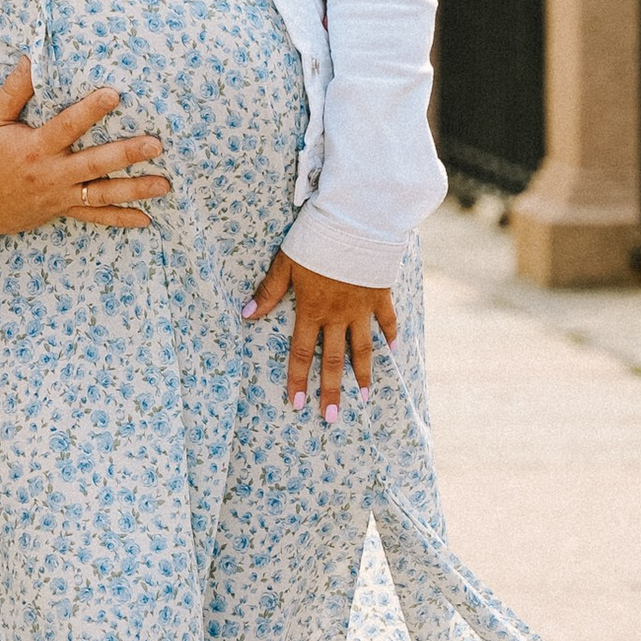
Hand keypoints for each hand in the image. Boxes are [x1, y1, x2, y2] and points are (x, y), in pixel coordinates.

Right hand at [0, 63, 168, 243]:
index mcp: (35, 147)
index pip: (67, 125)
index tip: (114, 94)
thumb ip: (14, 90)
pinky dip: (120, 219)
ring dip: (135, 190)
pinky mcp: (61, 210)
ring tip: (164, 184)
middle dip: (127, 154)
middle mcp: (51, 173)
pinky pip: (94, 217)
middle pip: (94, 163)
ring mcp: (59, 195)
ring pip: (102, 194)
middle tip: (156, 145)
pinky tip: (145, 218)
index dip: (91, 109)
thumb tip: (31, 58)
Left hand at [246, 249, 397, 422]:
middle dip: (331, 391)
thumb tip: (246, 314)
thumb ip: (268, 291)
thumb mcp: (286, 264)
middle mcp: (338, 315)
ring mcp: (362, 307)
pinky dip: (391, 336)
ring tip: (365, 398)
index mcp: (312, 310)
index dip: (298, 379)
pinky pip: (387, 320)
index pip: (301, 352)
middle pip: (333, 360)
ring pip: (362, 348)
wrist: (355, 222)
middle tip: (331, 418)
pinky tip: (394, 351)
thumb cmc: (316, 239)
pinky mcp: (380, 294)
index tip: (298, 404)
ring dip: (362, 374)